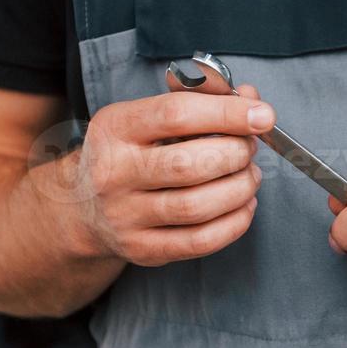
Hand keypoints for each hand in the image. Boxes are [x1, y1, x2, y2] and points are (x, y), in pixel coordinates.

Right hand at [72, 85, 274, 265]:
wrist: (83, 207)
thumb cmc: (131, 153)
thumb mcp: (150, 117)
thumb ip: (201, 100)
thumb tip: (251, 99)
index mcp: (115, 128)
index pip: (176, 114)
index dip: (227, 114)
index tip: (263, 116)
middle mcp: (113, 172)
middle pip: (189, 164)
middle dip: (235, 154)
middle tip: (249, 148)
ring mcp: (124, 216)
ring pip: (197, 206)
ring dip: (239, 188)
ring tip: (250, 176)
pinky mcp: (142, 249)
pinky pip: (200, 241)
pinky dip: (234, 223)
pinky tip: (243, 206)